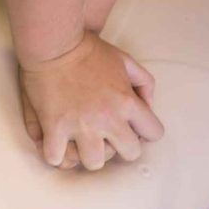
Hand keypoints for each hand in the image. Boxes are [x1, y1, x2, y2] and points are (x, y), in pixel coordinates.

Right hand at [19, 32, 164, 170]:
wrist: (54, 45)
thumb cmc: (88, 50)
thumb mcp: (126, 60)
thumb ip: (144, 84)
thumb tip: (148, 106)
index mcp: (127, 103)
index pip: (154, 134)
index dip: (143, 132)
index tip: (129, 127)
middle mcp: (107, 119)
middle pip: (129, 155)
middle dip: (120, 147)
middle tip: (105, 137)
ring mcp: (79, 126)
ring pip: (94, 163)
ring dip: (87, 155)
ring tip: (78, 143)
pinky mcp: (54, 128)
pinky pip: (56, 158)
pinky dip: (55, 155)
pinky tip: (54, 144)